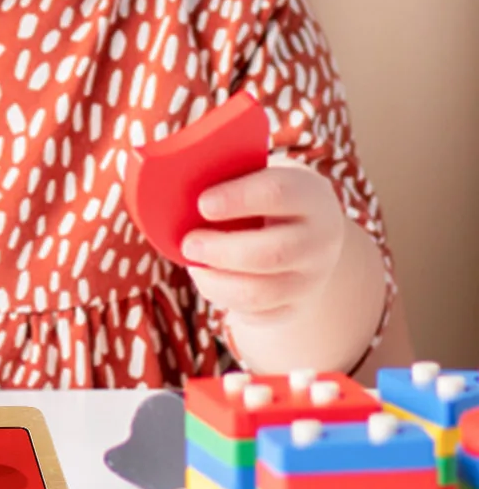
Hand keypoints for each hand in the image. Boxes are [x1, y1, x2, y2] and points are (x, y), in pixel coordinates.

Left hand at [180, 160, 347, 326]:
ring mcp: (313, 278)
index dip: (236, 198)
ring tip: (194, 266)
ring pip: (262, 292)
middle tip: (188, 243)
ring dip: (218, 282)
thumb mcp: (257, 173)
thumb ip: (226, 173)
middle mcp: (320, 239)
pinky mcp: (299, 306)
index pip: (277, 193)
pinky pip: (260, 315)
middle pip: (273, 253)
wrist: (310, 227)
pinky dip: (228, 303)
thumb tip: (167, 174)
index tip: (201, 203)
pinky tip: (211, 282)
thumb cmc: (264, 192)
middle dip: (221, 251)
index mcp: (309, 194)